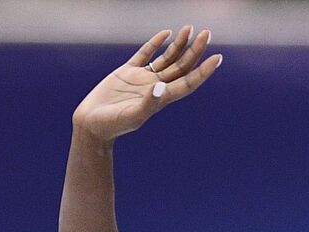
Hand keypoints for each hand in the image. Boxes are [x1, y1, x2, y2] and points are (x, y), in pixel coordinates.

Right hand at [72, 25, 222, 142]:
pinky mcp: (127, 72)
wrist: (91, 125)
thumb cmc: (112, 125)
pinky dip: (155, 43)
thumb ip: (148, 103)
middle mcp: (155, 87)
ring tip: (189, 29)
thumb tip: (160, 87)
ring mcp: (142, 79)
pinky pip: (145, 54)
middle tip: (207, 33)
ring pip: (167, 58)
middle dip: (195, 50)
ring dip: (179, 44)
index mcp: (161, 99)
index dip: (203, 71)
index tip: (217, 58)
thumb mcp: (131, 116)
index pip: (188, 82)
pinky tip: (166, 34)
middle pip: (182, 67)